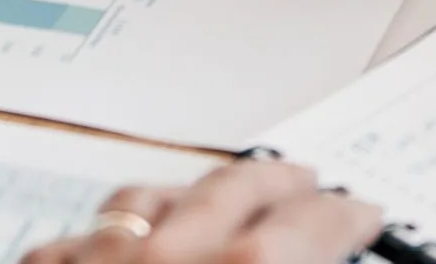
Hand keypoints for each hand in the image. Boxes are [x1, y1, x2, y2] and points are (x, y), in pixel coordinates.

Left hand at [22, 162, 380, 263]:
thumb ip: (297, 263)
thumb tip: (324, 250)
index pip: (310, 227)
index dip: (343, 217)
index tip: (360, 215)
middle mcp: (164, 256)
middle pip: (232, 193)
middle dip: (278, 182)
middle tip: (307, 180)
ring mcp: (96, 260)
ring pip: (147, 203)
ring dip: (191, 195)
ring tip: (216, 193)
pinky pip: (75, 242)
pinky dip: (106, 237)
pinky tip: (116, 241)